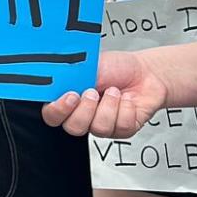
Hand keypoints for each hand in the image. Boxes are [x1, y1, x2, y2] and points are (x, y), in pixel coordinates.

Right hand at [42, 51, 167, 137]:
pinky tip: (126, 99)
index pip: (51, 114)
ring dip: (109, 106)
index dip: (57, 110)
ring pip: (98, 128)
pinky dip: (126, 108)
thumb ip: (67, 75)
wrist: (145, 72)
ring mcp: (101, 124)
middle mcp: (82, 115)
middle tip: (93, 91)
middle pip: (72, 127)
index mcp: (68, 100)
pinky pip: (120, 127)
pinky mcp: (121, 130)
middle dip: (86, 109)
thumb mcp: (87, 66)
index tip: (70, 96)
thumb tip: (53, 79)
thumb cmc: (116, 67)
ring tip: (113, 91)